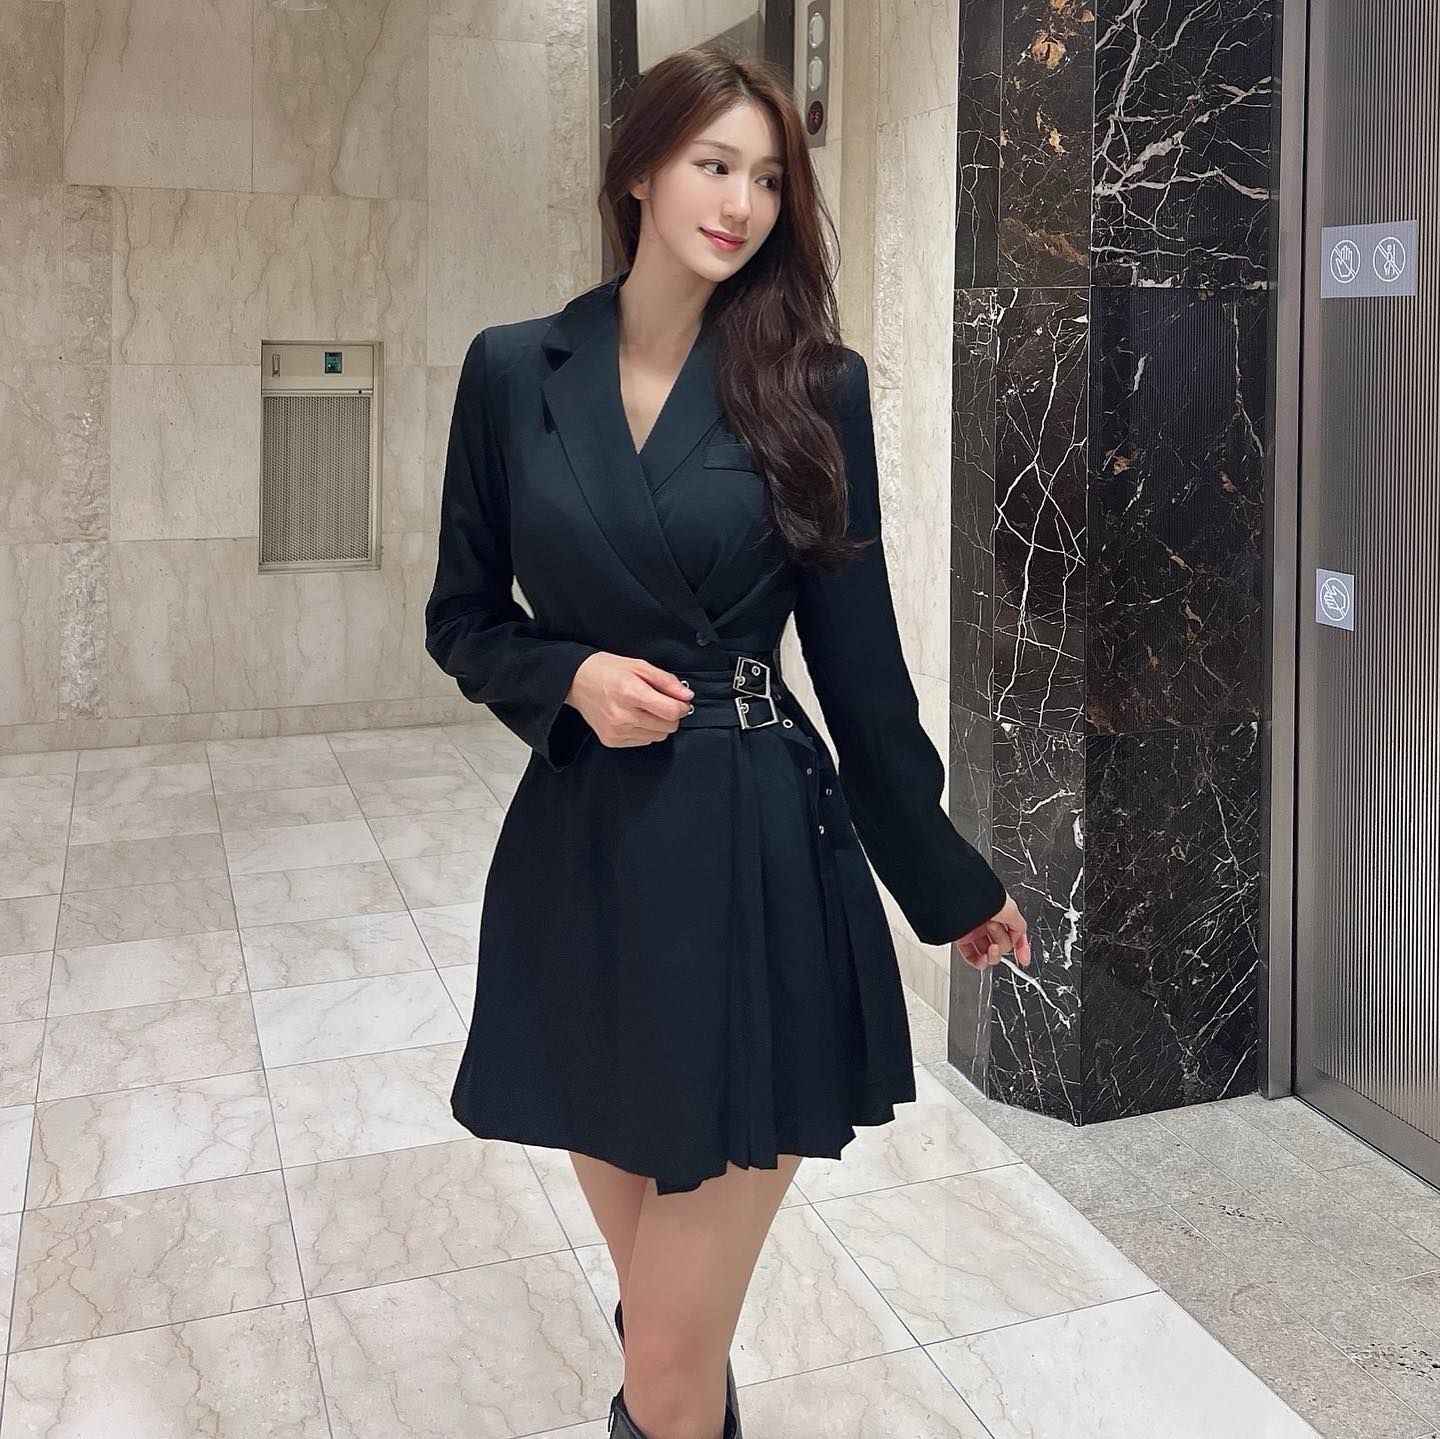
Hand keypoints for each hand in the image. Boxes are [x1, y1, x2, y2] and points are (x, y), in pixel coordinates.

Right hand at [565, 653, 693, 747]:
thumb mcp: (639, 665)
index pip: (671, 712)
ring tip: (644, 709)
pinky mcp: (612, 741)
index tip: (680, 700)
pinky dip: (645, 731)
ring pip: (658, 736)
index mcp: (630, 693)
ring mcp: (616, 731)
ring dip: (658, 724)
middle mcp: (623, 716)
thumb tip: (687, 696)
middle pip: (667, 727)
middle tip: (661, 702)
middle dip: (671, 715)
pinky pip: (643, 741)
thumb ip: (666, 681)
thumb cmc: (607, 670)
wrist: (575, 681)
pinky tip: (634, 717)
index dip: (681, 706)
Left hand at [953, 891, 1030, 970]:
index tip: (1023, 959)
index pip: (1014, 933)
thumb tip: (1019, 939)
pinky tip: (984, 958)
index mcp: (1000, 912)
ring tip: (991, 946)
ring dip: (994, 955)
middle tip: (994, 928)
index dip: (1020, 947)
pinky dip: (980, 962)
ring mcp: (975, 931)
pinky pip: (973, 958)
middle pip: (1003, 946)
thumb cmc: (985, 899)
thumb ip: (1020, 926)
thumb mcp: (1012, 910)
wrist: (962, 900)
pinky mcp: (961, 939)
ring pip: (989, 954)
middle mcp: (987, 922)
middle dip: (1003, 942)